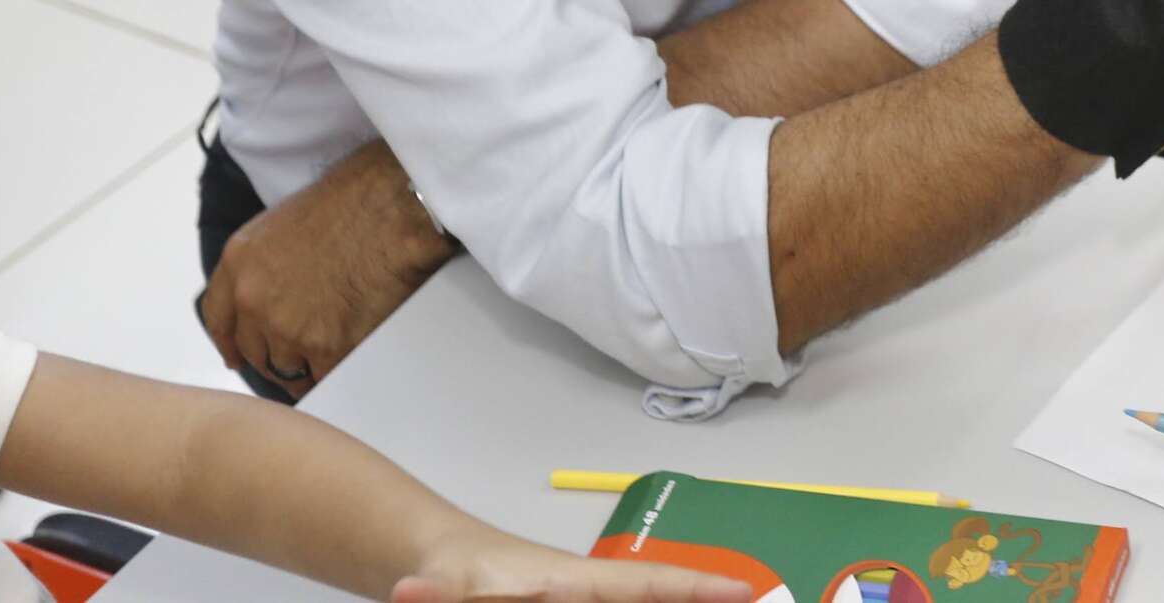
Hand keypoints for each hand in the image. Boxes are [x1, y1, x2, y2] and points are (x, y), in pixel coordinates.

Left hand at [200, 143, 452, 390]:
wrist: (398, 206)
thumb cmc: (359, 195)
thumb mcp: (291, 217)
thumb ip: (272, 258)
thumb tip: (285, 282)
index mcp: (240, 260)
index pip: (218, 316)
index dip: (230, 341)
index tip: (238, 356)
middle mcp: (254, 298)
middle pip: (253, 349)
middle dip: (274, 355)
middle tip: (298, 356)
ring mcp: (287, 327)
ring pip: (286, 368)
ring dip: (305, 367)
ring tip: (330, 358)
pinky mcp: (326, 347)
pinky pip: (324, 375)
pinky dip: (336, 371)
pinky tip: (349, 359)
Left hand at [395, 531, 751, 602]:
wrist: (436, 564)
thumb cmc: (450, 572)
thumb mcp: (445, 588)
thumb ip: (442, 597)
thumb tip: (410, 594)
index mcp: (573, 583)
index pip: (645, 585)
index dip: (695, 589)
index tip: (745, 592)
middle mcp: (591, 592)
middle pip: (656, 595)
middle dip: (701, 599)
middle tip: (753, 600)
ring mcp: (586, 602)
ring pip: (640, 600)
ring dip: (683, 599)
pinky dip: (658, 601)